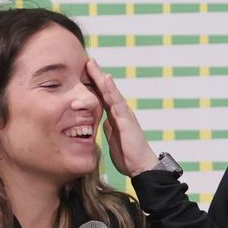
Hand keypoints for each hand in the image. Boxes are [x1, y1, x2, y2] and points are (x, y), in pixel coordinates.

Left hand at [86, 58, 156, 176]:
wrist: (141, 167)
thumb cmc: (129, 156)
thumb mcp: (113, 139)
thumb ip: (109, 129)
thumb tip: (101, 123)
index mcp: (116, 117)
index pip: (104, 97)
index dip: (95, 85)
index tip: (85, 72)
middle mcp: (121, 112)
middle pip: (107, 90)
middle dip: (97, 75)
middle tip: (88, 60)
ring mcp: (125, 114)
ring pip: (111, 92)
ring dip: (101, 77)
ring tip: (92, 64)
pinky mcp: (127, 119)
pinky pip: (117, 101)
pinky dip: (111, 89)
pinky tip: (106, 79)